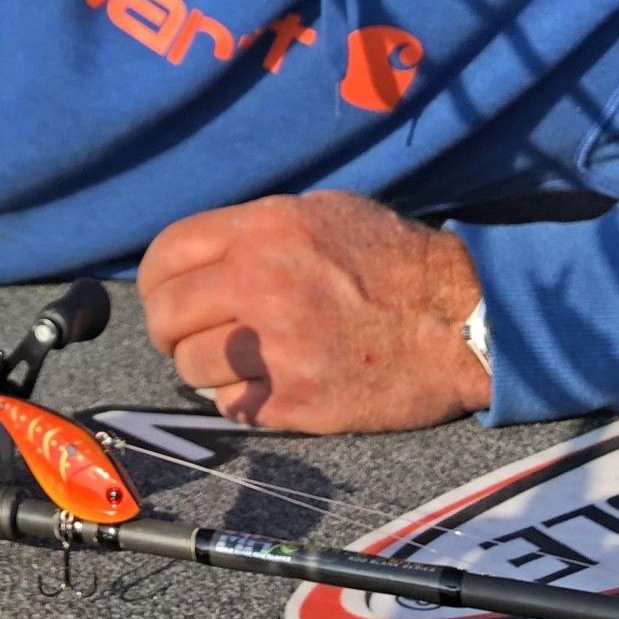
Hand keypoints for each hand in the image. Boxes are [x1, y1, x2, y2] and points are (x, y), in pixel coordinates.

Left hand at [139, 191, 489, 433]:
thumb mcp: (322, 212)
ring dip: (204, 368)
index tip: (166, 295)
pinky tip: (266, 385)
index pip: (166, 255)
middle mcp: (261, 285)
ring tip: (235, 362)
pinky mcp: (298, 400)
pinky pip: (231, 406)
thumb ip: (255, 230)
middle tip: (189, 336)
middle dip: (170, 329)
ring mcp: (277, 346)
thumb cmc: (395, 261)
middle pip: (166, 315)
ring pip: (191, 366)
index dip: (157, 281)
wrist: (461, 319)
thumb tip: (200, 256)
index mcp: (263, 231)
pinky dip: (240, 400)